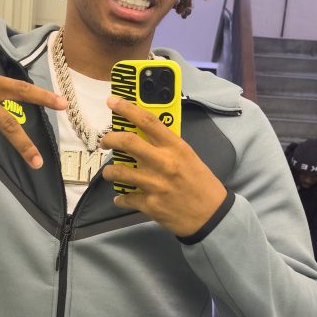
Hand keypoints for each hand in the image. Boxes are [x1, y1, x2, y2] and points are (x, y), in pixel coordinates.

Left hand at [100, 96, 226, 236]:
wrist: (211, 215)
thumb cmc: (201, 183)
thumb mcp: (188, 157)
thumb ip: (167, 147)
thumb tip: (144, 137)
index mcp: (175, 147)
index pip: (148, 121)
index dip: (127, 108)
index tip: (112, 102)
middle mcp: (163, 163)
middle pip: (127, 142)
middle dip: (110, 139)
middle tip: (104, 142)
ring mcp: (154, 184)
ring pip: (119, 172)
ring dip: (110, 172)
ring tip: (110, 173)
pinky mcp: (149, 204)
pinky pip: (125, 198)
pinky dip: (120, 199)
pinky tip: (122, 198)